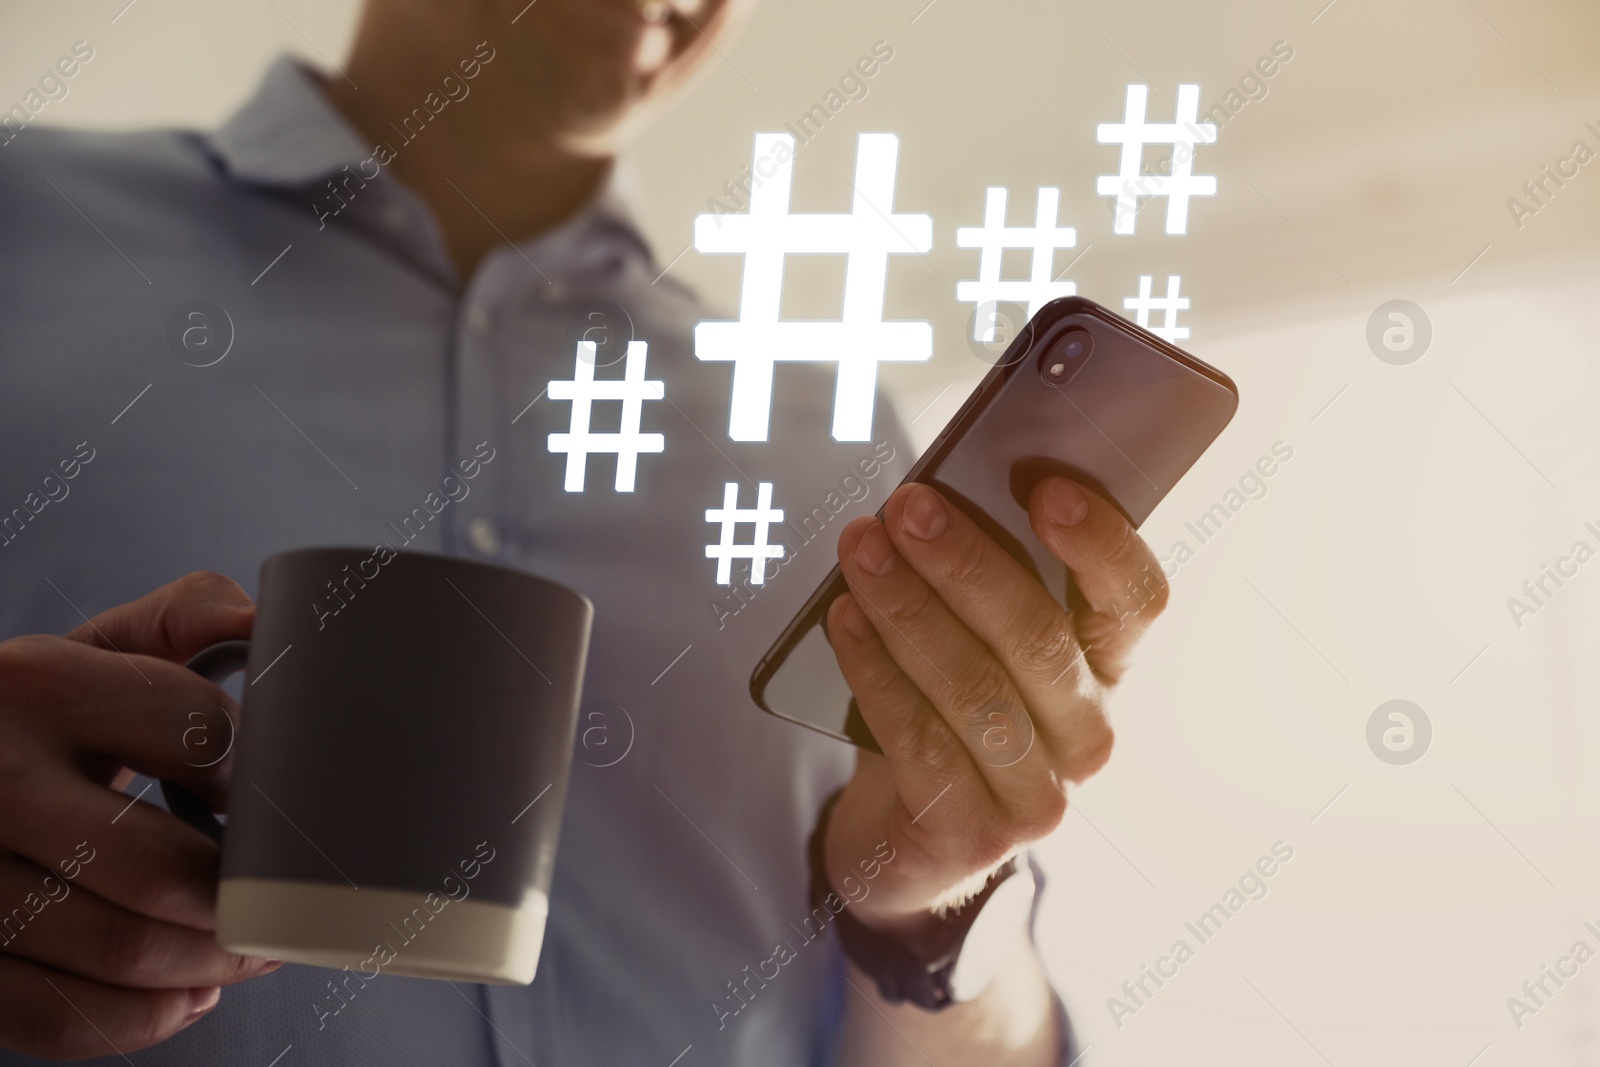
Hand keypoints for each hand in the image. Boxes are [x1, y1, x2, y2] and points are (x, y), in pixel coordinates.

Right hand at [0, 573, 276, 1058]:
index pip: (200, 736)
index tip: (278, 806)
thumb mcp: (88, 652)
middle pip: (164, 870)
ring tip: (243, 947)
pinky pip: (62, 1017)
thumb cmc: (34, 716)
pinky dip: (143, 1018)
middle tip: (278, 900)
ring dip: (210, 964)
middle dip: (243, 900)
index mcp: (36, 684)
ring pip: (122, 951)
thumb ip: (181, 618)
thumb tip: (261, 619)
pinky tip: (182, 991)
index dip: (261, 784)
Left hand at [823, 479, 1165, 948]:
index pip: (1135, 599)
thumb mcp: (978, 639)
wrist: (906, 832)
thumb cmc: (947, 706)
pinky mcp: (976, 834)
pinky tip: (845, 622)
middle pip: (1040, 637)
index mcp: (1108, 667)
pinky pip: (921, 740)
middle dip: (966, 563)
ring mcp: (1040, 794)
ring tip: (861, 553)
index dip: (1099, 541)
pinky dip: (875, 672)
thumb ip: (982, 577)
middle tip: (908, 509)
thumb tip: (941, 496)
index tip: (1044, 487)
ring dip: (908, 609)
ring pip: (974, 687)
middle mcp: (1090, 732)